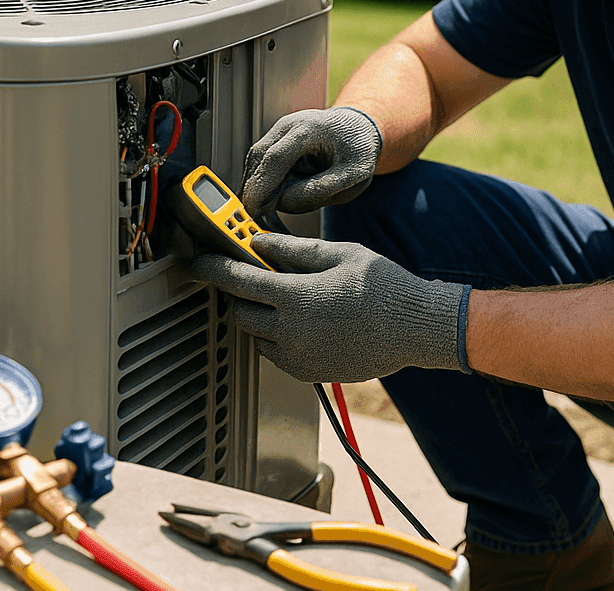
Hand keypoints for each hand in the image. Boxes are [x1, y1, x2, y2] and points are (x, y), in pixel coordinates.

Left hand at [187, 232, 469, 383]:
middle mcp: (291, 332)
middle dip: (240, 292)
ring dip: (259, 314)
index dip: (213, 267)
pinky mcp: (308, 372)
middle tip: (255, 275)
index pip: (237, 280)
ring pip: (256, 334)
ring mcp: (298, 357)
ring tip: (290, 296)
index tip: (199, 260)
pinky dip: (276, 336)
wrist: (415, 328)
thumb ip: (293, 251)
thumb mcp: (338, 254)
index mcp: (296, 297)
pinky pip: (274, 353)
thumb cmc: (383, 286)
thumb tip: (257, 242)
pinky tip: (304, 319)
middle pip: (240, 311)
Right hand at [242, 107, 382, 214]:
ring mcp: (278, 131)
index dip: (260, 187)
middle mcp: (288, 125)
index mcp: (309, 129)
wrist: (358, 129)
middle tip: (265, 217)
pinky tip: (282, 195)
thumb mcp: (351, 176)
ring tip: (288, 201)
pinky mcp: (275, 140)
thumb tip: (281, 203)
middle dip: (257, 190)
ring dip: (263, 187)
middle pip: (258, 160)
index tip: (253, 212)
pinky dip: (266, 182)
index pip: (275, 158)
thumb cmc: (357, 152)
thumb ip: (318, 191)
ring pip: (256, 164)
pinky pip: (261, 165)